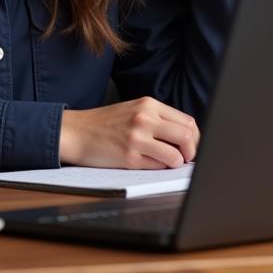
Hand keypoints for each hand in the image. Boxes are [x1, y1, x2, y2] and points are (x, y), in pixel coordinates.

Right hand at [59, 97, 198, 168]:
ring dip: (177, 163)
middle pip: (187, 137)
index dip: (195, 138)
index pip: (187, 121)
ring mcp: (137, 138)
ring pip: (176, 156)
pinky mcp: (129, 157)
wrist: (77, 131)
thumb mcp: (133, 109)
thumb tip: (186, 136)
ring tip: (167, 162)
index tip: (191, 147)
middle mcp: (144, 118)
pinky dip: (160, 168)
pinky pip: (158, 167)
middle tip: (185, 158)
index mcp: (148, 104)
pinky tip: (150, 163)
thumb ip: (157, 118)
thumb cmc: (105, 123)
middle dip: (192, 152)